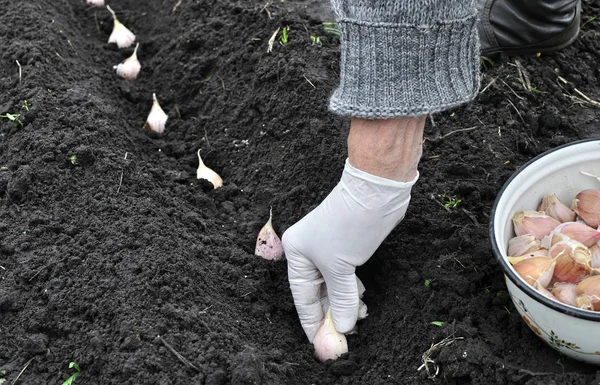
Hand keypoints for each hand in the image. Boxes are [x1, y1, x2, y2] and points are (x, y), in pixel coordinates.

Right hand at [282, 159, 416, 341]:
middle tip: (344, 338)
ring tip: (358, 320)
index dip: (312, 322)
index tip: (321, 344)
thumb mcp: (341, 268)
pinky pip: (346, 278)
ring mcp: (329, 250)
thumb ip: (342, 300)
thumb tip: (343, 327)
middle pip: (318, 293)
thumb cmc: (349, 225)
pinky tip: (360, 303)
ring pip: (334, 286)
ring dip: (345, 305)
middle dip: (331, 315)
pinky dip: (352, 292)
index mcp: (297, 253)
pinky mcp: (347, 248)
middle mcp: (309, 252)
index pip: (302, 297)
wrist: (375, 192)